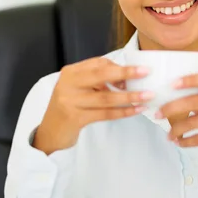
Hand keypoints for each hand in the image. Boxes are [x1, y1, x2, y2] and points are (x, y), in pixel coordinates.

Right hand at [34, 57, 153, 154]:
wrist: (50, 133)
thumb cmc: (69, 108)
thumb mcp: (78, 89)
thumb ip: (96, 82)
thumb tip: (125, 79)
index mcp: (70, 73)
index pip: (98, 64)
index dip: (118, 67)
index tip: (137, 71)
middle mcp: (68, 84)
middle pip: (101, 75)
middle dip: (126, 73)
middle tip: (146, 72)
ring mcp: (70, 101)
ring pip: (106, 97)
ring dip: (129, 96)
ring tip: (147, 96)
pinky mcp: (75, 118)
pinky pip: (104, 113)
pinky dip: (123, 111)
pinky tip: (136, 110)